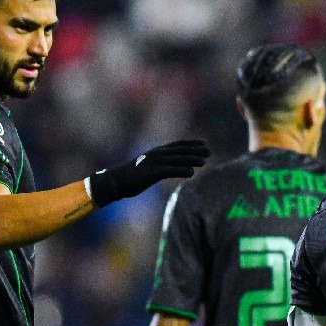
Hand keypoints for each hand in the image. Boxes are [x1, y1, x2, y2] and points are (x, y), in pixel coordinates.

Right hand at [89, 139, 209, 206]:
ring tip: (205, 161)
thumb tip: (172, 167)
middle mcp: (157, 154)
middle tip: (209, 151)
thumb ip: (162, 165)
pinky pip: (169, 170)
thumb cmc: (133, 176)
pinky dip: (181, 170)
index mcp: (156, 152)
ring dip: (191, 159)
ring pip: (177, 159)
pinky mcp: (151, 173)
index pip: (177, 145)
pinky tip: (191, 173)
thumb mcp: (149, 167)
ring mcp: (154, 163)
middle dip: (195, 150)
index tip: (204, 143)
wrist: (116, 181)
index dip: (191, 144)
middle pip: (180, 151)